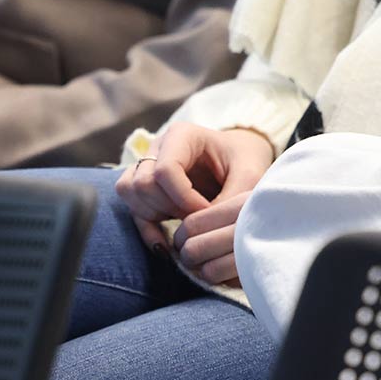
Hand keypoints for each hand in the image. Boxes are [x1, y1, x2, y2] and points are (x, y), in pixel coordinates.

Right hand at [115, 123, 275, 260]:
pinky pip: (131, 208)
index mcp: (182, 135)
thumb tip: (201, 232)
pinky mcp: (142, 187)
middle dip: (170, 209)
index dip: (183, 198)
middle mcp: (158, 148)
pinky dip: (146, 229)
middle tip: (197, 218)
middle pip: (143, 184)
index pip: (165, 170)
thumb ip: (229, 199)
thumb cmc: (245, 162)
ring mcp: (146, 166)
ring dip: (156, 217)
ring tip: (186, 222)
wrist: (239, 162)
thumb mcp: (248, 176)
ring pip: (132, 194)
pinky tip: (166, 243)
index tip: (207, 210)